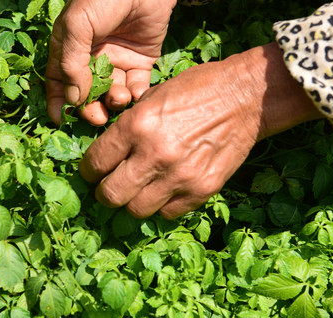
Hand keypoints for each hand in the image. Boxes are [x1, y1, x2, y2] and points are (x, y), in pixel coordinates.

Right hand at [45, 0, 176, 124]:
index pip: (59, 82)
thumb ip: (72, 63)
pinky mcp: (141, 62)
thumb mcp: (78, 26)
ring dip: (113, 102)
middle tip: (97, 117)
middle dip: (90, 108)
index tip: (62, 120)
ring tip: (119, 98)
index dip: (59, 103)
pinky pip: (136, 86)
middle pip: (86, 94)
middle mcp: (92, 58)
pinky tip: (135, 94)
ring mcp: (116, 61)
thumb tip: (73, 99)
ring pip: (111, 93)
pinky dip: (136, 95)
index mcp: (70, 48)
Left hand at [79, 43, 320, 218]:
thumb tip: (108, 154)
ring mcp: (179, 176)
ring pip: (136, 210)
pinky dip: (161, 205)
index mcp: (136, 126)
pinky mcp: (202, 190)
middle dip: (104, 192)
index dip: (88, 171)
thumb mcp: (151, 97)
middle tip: (109, 186)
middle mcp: (154, 155)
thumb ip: (127, 128)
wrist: (245, 97)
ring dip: (132, 202)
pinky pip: (168, 213)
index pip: (95, 164)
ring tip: (138, 190)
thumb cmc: (195, 90)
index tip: (92, 172)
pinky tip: (165, 190)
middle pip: (110, 196)